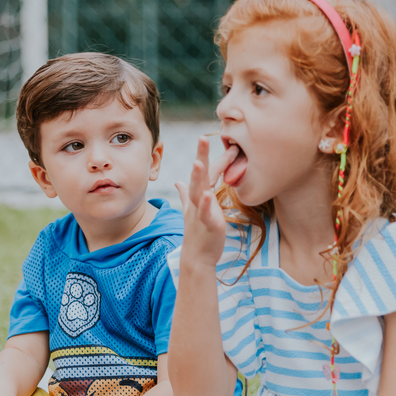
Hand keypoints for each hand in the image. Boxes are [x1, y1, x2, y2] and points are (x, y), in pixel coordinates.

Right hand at [174, 137, 230, 268]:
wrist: (197, 257)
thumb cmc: (198, 233)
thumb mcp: (193, 209)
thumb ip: (186, 194)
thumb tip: (178, 181)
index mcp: (199, 196)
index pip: (205, 172)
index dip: (208, 157)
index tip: (217, 140)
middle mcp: (198, 201)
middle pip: (199, 176)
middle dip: (201, 156)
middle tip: (203, 137)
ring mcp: (201, 212)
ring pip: (199, 192)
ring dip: (198, 178)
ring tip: (198, 162)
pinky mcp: (208, 225)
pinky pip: (205, 213)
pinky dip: (207, 204)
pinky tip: (209, 195)